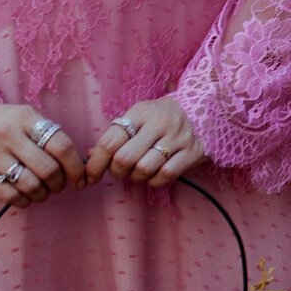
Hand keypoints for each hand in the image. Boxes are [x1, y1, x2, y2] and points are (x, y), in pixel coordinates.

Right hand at [0, 100, 87, 203]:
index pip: (62, 146)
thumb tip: (75, 160)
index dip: (76, 166)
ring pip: (31, 185)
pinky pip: (9, 196)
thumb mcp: (20, 114)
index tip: (81, 177)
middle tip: (59, 185)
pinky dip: (24, 201)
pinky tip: (25, 196)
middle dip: (60, 183)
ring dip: (43, 194)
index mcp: (25, 118)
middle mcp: (9, 136)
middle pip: (49, 169)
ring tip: (43, 191)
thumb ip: (45, 133)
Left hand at [86, 97, 208, 186]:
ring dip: (135, 177)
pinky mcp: (193, 151)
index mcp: (141, 113)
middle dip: (116, 171)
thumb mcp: (136, 118)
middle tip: (119, 171)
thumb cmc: (159, 118)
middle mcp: (160, 123)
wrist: (200, 110)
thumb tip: (90, 157)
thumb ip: (114, 136)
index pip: (110, 142)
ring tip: (138, 171)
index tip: (90, 176)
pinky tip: (154, 174)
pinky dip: (154, 180)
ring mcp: (178, 137)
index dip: (96, 163)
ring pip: (144, 169)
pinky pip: (166, 175)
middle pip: (125, 159)